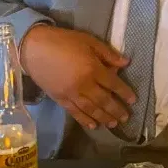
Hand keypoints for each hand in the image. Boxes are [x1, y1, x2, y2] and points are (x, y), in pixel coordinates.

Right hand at [20, 25, 135, 130]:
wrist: (34, 49)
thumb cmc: (64, 41)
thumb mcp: (90, 42)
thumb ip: (108, 54)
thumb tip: (126, 63)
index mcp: (92, 69)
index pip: (113, 84)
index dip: (124, 92)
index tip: (133, 100)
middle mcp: (83, 85)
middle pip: (103, 100)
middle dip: (116, 110)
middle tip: (126, 118)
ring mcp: (70, 94)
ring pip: (90, 109)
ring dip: (103, 118)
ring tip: (113, 124)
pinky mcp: (59, 99)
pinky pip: (74, 112)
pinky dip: (84, 120)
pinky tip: (93, 126)